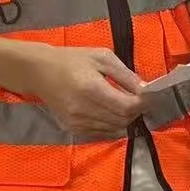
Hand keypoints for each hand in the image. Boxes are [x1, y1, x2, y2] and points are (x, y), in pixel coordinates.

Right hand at [19, 44, 147, 137]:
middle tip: (139, 99)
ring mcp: (77, 122)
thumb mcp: (102, 57)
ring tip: (126, 104)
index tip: (149, 95)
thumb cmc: (72, 60)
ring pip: (114, 129)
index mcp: (91, 89)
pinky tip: (112, 112)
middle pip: (122, 120)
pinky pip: (102, 133)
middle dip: (136, 111)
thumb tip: (145, 89)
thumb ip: (125, 74)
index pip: (126, 106)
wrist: (40, 72)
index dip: (142, 103)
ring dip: (126, 119)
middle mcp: (83, 110)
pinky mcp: (74, 129)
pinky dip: (113, 125)